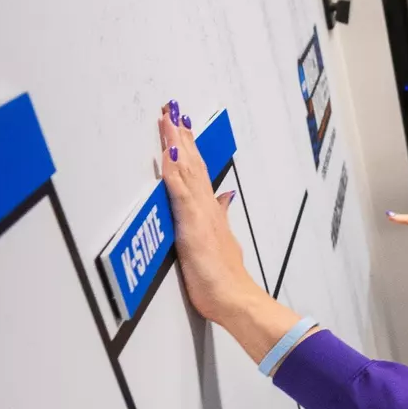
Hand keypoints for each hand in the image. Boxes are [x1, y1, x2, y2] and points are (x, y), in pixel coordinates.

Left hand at [157, 104, 259, 325]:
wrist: (237, 299)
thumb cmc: (225, 280)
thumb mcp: (221, 243)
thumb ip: (221, 216)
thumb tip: (225, 196)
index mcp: (211, 212)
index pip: (197, 172)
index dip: (189, 147)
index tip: (181, 125)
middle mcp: (207, 208)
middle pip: (192, 164)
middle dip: (181, 136)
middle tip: (172, 109)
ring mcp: (200, 215)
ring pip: (187, 171)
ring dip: (177, 144)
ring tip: (169, 119)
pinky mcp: (193, 226)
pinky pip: (181, 193)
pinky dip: (175, 172)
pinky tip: (170, 154)